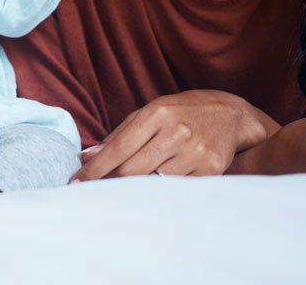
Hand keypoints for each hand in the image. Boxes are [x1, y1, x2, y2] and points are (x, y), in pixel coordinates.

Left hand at [72, 90, 272, 180]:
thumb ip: (118, 134)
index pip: (118, 147)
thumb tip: (86, 155)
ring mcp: (195, 151)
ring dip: (134, 191)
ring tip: (121, 194)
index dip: (95, 168)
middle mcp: (176, 132)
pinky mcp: (211, 169)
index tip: (76, 182)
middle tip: (93, 193)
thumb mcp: (149, 112)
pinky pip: (177, 189)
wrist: (229, 114)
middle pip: (133, 169)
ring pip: (153, 182)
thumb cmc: (181, 113)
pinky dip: (161, 193)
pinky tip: (153, 194)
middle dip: (109, 183)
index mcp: (156, 114)